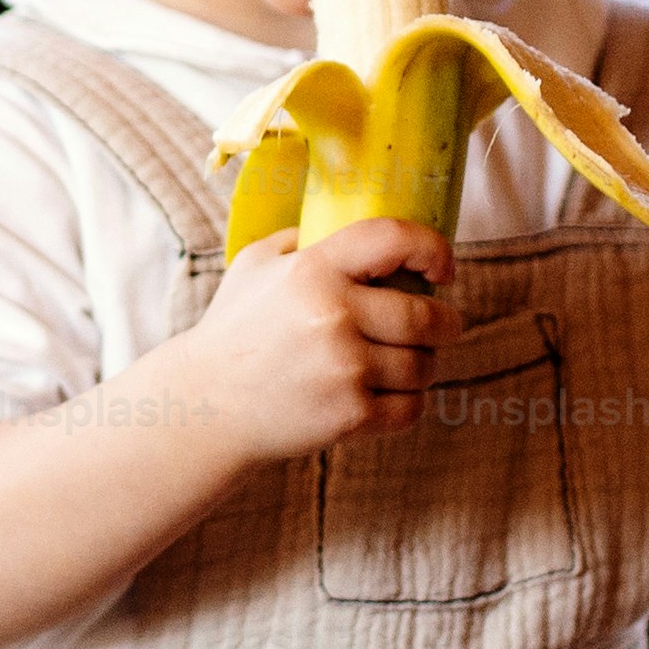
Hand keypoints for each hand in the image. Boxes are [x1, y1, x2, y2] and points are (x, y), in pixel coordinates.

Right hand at [144, 217, 456, 462]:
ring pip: (424, 365)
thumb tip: (353, 234)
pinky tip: (387, 396)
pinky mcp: (349, 414)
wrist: (203, 405)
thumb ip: (301, 240)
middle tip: (442, 326)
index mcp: (312, 269)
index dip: (432, 249)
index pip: (394, 238)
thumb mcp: (254, 266)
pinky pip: (412, 407)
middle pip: (427, 316)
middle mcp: (333, 314)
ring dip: (421, 366)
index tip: (442, 269)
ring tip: (400, 364)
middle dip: (445, 323)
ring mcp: (344, 368)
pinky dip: (407, 403)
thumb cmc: (233, 331)